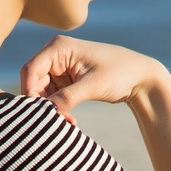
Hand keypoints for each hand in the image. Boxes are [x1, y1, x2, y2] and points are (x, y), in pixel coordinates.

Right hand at [19, 35, 170, 124]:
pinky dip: (59, 108)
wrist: (140, 77)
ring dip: (52, 109)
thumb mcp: (92, 86)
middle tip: (58, 122)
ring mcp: (60, 67)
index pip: (31, 70)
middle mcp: (55, 54)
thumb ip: (66, 97)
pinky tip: (71, 120)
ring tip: (69, 122)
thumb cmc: (119, 74)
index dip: (30, 93)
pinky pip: (53, 96)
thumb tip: (45, 110)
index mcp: (59, 48)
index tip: (38, 113)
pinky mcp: (66, 79)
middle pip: (33, 82)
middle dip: (42, 103)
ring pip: (42, 92)